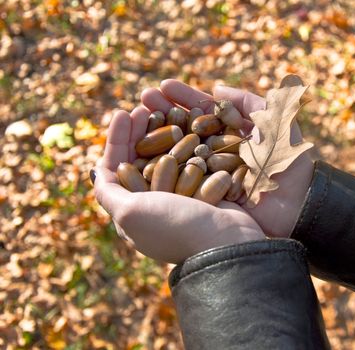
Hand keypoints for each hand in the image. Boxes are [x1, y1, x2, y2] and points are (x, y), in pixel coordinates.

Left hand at [93, 103, 264, 263]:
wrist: (225, 242)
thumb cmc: (175, 227)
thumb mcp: (130, 213)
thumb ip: (109, 193)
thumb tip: (96, 173)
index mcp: (135, 210)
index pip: (117, 168)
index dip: (117, 139)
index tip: (124, 113)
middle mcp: (157, 202)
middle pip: (142, 158)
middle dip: (141, 131)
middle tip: (145, 106)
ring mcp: (183, 195)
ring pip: (169, 155)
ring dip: (165, 131)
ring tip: (167, 109)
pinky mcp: (207, 189)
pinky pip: (194, 160)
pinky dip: (190, 141)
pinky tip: (190, 122)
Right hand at [141, 80, 313, 237]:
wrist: (297, 203)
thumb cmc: (288, 161)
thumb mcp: (274, 121)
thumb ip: (247, 102)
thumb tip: (216, 89)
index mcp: (232, 134)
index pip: (203, 111)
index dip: (184, 98)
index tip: (162, 86)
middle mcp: (217, 153)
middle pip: (185, 128)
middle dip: (163, 112)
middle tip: (142, 98)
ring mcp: (209, 174)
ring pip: (178, 151)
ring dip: (156, 136)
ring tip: (135, 120)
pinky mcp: (204, 196)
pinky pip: (179, 178)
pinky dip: (161, 166)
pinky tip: (142, 154)